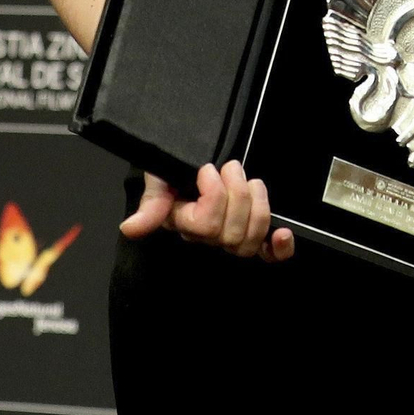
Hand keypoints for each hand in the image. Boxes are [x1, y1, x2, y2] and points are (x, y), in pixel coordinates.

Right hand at [119, 163, 293, 261]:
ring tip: (250, 181)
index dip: (214, 195)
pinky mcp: (253, 233)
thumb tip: (130, 228)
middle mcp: (207, 237)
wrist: (195, 159)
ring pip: (250, 240)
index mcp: (184, 224)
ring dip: (257, 205)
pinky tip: (283, 233)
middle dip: (238, 195)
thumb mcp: (161, 177)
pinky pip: (267, 254)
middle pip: (232, 234)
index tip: (208, 169)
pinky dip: (278, 248)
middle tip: (231, 168)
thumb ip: (151, 201)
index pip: (206, 225)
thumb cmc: (177, 168)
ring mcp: (231, 237)